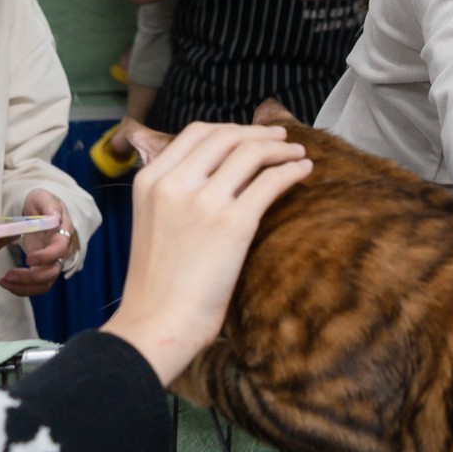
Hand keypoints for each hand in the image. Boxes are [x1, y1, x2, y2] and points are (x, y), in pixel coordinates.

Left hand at [0, 189, 72, 296]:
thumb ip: (50, 205)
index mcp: (62, 234)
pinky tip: (6, 283)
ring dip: (24, 287)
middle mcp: (60, 252)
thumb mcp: (43, 197)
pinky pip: (35, 285)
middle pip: (52, 272)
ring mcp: (50, 262)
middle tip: (8, 275)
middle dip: (31, 278)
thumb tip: (56, 217)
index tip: (29, 259)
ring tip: (4, 281)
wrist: (39, 209)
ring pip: (44, 283)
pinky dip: (22, 288)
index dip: (46, 257)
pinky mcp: (40, 268)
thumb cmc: (41, 202)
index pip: (60, 250)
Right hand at [101, 123, 311, 385]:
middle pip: (225, 136)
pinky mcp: (233, 224)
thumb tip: (211, 175)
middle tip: (280, 138)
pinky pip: (270, 183)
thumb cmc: (157, 284)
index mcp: (150, 180)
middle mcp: (174, 183)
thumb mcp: (149, 221)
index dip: (229, 130)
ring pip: (251, 153)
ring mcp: (204, 201)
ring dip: (280, 149)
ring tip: (298, 154)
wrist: (159, 321)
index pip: (195, 133)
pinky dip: (291, 171)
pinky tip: (303, 172)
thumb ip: (172, 193)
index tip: (248, 135)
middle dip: (258, 133)